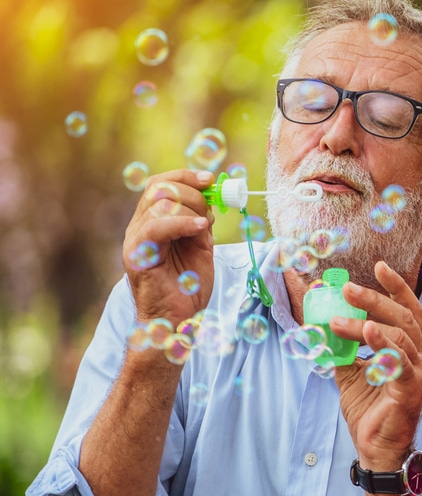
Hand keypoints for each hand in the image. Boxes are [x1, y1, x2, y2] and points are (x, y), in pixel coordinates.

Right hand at [122, 170, 216, 323]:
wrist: (176, 319)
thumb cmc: (188, 286)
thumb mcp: (201, 248)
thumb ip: (201, 224)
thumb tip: (212, 202)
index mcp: (153, 222)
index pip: (160, 184)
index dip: (185, 176)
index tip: (210, 179)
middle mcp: (140, 227)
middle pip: (159, 188)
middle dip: (192, 192)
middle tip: (211, 209)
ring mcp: (136, 240)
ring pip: (159, 203)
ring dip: (190, 208)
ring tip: (205, 226)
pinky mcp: (137, 255)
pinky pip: (156, 226)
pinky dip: (182, 222)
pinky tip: (201, 228)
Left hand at [331, 261, 421, 469]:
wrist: (375, 448)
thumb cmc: (369, 410)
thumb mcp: (349, 372)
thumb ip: (341, 347)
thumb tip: (318, 319)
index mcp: (412, 350)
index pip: (409, 310)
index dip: (396, 287)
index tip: (378, 265)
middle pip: (404, 317)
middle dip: (375, 299)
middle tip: (346, 288)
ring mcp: (420, 372)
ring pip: (398, 335)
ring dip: (364, 323)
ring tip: (335, 320)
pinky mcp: (411, 389)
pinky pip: (398, 361)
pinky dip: (381, 344)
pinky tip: (364, 332)